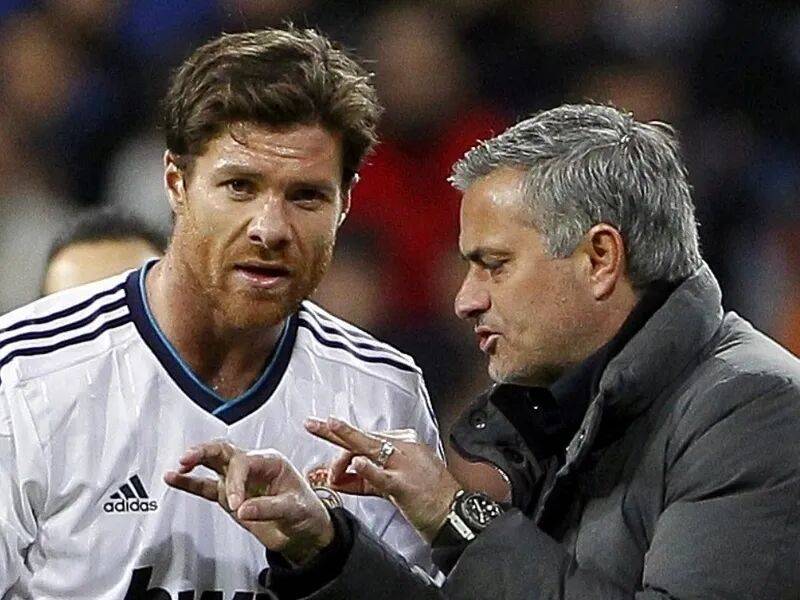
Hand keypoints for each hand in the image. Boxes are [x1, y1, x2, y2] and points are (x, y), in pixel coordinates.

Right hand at [164, 442, 333, 563]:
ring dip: (195, 461)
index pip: (244, 463)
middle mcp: (252, 466)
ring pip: (213, 463)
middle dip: (204, 452)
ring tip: (180, 464)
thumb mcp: (295, 508)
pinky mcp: (229, 496)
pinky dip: (190, 483)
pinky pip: (206, 487)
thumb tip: (243, 508)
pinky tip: (174, 478)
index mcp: (270, 461)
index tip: (236, 505)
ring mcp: (238, 480)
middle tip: (188, 459)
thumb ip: (268, 507)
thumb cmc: (306, 511)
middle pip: (224, 451)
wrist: (304, 530)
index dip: (236, 483)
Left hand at [305, 417, 460, 542]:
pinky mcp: (405, 484)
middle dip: (335, 430)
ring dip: (347, 436)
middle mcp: (403, 448)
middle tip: (314, 423)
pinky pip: (384, 475)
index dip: (340, 444)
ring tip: (329, 427)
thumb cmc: (427, 497)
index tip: (322, 434)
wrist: (453, 512)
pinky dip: (369, 469)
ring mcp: (404, 464)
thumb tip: (338, 479)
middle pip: (363, 436)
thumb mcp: (392, 484)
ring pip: (370, 447)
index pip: (365, 440)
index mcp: (402, 444)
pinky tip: (357, 463)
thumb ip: (364, 480)